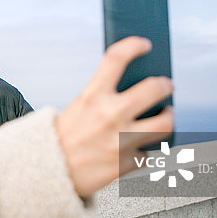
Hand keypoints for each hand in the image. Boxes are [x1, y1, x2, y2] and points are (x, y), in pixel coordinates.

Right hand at [55, 36, 173, 197]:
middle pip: (154, 89)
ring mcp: (121, 140)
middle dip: (165, 85)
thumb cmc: (62, 138)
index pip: (117, 58)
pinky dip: (146, 149)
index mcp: (92, 96)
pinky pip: (149, 152)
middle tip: (166, 85)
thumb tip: (136, 89)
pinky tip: (142, 146)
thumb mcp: (77, 108)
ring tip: (167, 115)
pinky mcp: (126, 163)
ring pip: (165, 124)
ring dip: (169, 117)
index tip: (144, 44)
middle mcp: (110, 115)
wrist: (46, 173)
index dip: (134, 46)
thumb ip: (103, 97)